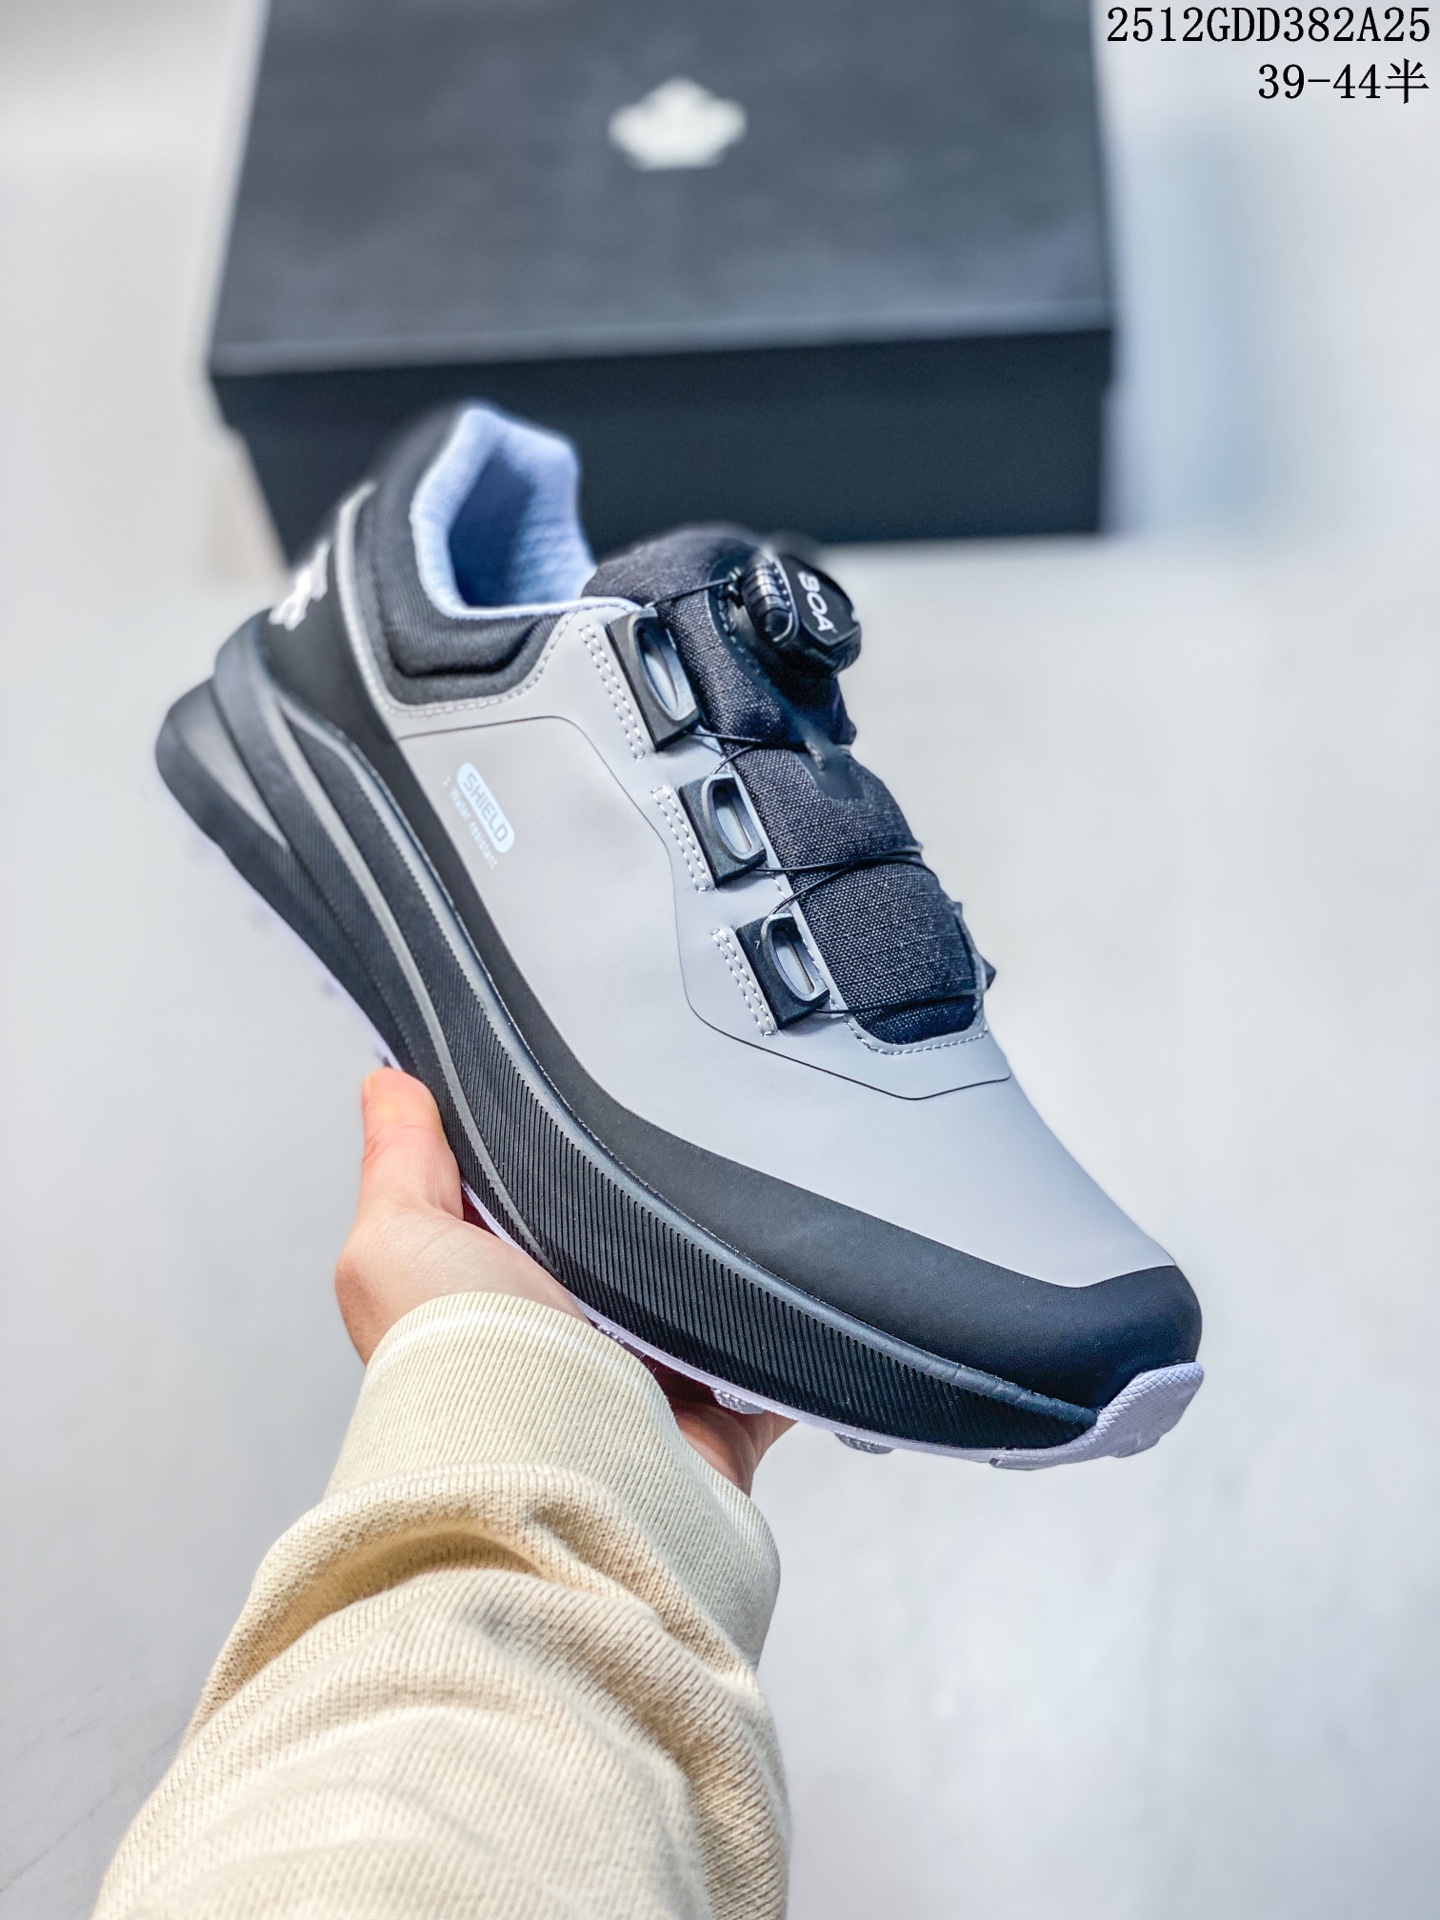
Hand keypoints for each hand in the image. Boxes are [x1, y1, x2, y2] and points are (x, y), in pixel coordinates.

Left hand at [336, 1069, 790, 1492]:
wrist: (559, 1480)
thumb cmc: (463, 1374)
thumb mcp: (397, 1246)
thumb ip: (399, 1166)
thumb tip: (384, 1086)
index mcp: (489, 1302)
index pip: (520, 1213)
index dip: (540, 1164)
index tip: (572, 1105)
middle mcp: (563, 1348)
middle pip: (619, 1255)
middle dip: (641, 1214)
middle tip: (665, 1159)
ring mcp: (644, 1389)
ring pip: (697, 1304)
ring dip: (711, 1271)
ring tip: (726, 1215)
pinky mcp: (716, 1422)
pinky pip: (771, 1368)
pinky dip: (786, 1340)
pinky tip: (788, 1293)